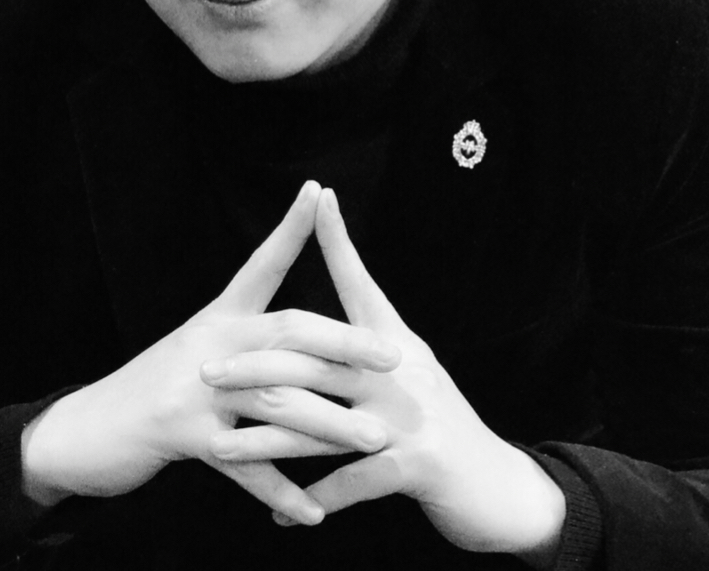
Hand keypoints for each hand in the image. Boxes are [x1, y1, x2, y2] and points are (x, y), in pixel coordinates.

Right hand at [21, 181, 400, 525]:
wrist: (83, 429)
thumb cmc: (149, 390)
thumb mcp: (194, 352)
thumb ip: (242, 343)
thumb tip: (299, 341)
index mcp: (216, 317)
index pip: (260, 263)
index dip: (289, 228)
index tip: (318, 192)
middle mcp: (209, 342)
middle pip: (287, 330)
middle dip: (345, 343)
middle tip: (393, 356)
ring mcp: (194, 387)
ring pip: (277, 399)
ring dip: (329, 424)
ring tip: (375, 441)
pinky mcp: (180, 433)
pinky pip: (243, 466)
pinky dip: (280, 488)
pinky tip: (314, 510)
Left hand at [201, 188, 565, 561]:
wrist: (500, 488)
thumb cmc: (445, 427)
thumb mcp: (411, 377)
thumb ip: (368, 353)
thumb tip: (322, 328)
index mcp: (396, 343)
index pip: (361, 282)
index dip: (340, 239)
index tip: (318, 197)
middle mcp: (400, 371)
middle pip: (316, 358)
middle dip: (256, 365)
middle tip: (208, 370)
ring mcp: (409, 416)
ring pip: (320, 424)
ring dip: (265, 441)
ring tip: (220, 452)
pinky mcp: (416, 465)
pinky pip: (350, 481)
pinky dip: (310, 500)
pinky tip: (278, 512)